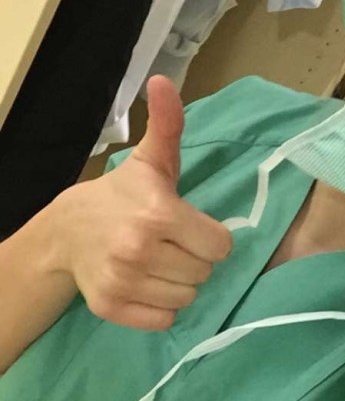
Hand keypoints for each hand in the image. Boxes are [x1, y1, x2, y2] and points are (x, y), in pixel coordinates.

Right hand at [56, 76, 231, 330]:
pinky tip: (148, 284)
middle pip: (204, 273)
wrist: (68, 231)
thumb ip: (168, 125)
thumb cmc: (122, 195)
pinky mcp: (112, 308)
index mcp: (157, 214)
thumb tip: (164, 81)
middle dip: (194, 259)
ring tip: (160, 262)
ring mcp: (123, 282)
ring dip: (180, 283)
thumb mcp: (150, 161)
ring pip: (187, 297)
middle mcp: (139, 250)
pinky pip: (165, 320)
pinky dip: (161, 306)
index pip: (219, 245)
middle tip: (172, 244)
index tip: (190, 227)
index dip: (210, 237)